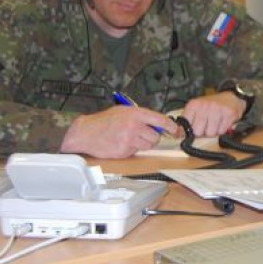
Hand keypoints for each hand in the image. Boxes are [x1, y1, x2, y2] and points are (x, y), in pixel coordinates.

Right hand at [61, 106, 178, 157]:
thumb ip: (142, 117)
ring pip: (148, 146)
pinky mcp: (124, 150)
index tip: (176, 130)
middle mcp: (134, 126)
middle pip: (156, 137)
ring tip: (130, 138)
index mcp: (135, 113)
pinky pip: (136, 152)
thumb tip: (160, 124)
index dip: (171, 126)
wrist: (86, 132)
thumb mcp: (124, 111)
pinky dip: (132, 149)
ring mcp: (129, 139)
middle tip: (141, 134)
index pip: (161, 120)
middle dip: (152, 137)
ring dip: (143, 144)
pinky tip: (122, 143)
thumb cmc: (105, 121)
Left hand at [180, 92, 246, 136]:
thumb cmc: (213, 106)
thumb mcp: (197, 108)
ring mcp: (217, 109)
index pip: (186, 125)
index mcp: (194, 104)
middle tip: (207, 125)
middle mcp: (205, 106)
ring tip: (216, 123)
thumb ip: (187, 120)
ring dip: (214, 131)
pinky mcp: (229, 114)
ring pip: (211, 133)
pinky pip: (222, 131)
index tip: (193, 129)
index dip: (190, 130)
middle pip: (198, 132)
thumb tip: (177, 134)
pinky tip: (223, 122)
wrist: (232, 97)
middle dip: (203, 132)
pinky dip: (223, 130)